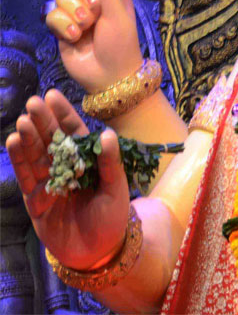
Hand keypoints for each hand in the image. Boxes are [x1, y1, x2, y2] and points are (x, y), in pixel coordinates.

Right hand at [5, 92, 131, 271]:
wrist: (99, 251)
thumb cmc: (112, 217)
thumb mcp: (117, 188)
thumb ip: (111, 163)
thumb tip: (107, 134)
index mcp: (86, 160)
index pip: (73, 132)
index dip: (62, 114)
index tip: (51, 95)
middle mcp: (65, 167)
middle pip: (51, 140)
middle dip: (42, 122)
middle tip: (33, 103)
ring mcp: (48, 182)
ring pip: (35, 156)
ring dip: (28, 138)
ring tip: (23, 122)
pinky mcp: (35, 199)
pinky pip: (26, 176)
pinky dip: (19, 160)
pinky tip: (13, 141)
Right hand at [42, 0, 142, 94]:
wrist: (108, 77)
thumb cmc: (122, 45)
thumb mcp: (119, 14)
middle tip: (95, 13)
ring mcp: (76, 10)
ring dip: (73, 14)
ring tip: (87, 29)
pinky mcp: (61, 26)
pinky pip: (51, 14)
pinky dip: (63, 27)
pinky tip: (74, 38)